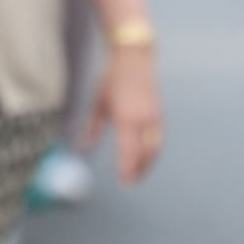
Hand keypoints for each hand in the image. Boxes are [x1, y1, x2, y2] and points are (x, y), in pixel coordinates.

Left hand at [86, 44, 163, 186]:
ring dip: (147, 164)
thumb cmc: (113, 80)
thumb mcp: (98, 103)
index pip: (128, 150)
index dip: (127, 168)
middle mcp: (144, 119)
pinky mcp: (160, 114)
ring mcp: (155, 117)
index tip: (123, 182)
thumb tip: (83, 147)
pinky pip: (158, 139)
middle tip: (129, 183)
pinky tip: (144, 158)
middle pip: (145, 154)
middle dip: (139, 171)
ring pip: (155, 149)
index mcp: (127, 117)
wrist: (135, 60)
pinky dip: (152, 152)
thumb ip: (92, 128)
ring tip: (137, 174)